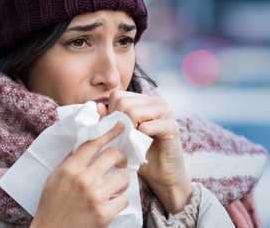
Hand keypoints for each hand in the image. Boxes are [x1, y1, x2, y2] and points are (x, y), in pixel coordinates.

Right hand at [31, 123, 129, 227]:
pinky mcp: (105, 214)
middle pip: (113, 155)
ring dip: (121, 182)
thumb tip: (86, 144)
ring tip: (113, 188)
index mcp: (70, 168)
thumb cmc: (52, 205)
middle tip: (120, 163)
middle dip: (121, 158)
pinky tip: (110, 204)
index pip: (93, 143)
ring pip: (123, 178)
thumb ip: (70, 161)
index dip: (109, 132)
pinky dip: (119, 202)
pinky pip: (124, 199)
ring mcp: (96, 196)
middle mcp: (84, 179)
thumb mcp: (55, 178)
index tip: (120, 126)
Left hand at [105, 90, 191, 213]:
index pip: (118, 95)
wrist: (161, 174)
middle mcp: (156, 102)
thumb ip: (108, 120)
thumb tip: (97, 107)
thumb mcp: (120, 135)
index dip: (112, 113)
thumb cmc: (139, 153)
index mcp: (144, 100)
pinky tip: (143, 145)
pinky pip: (146, 127)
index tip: (117, 130)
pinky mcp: (172, 126)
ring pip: (133, 112)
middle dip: (119, 123)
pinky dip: (139, 139)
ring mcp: (166, 112)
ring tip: (133, 141)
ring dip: (129, 131)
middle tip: (125, 138)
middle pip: (124, 103)